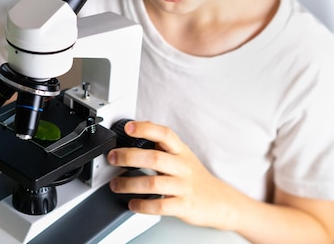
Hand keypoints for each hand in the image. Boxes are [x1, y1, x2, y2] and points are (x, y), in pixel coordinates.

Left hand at [107, 120, 236, 229]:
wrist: (221, 201)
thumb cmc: (195, 177)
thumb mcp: (183, 156)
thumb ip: (163, 144)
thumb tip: (140, 128)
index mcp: (181, 151)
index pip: (164, 134)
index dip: (146, 128)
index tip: (128, 128)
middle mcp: (182, 167)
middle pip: (154, 158)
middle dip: (129, 157)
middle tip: (113, 158)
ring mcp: (183, 187)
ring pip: (153, 183)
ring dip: (129, 184)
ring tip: (116, 184)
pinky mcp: (183, 206)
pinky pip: (159, 206)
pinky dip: (142, 206)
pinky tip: (133, 204)